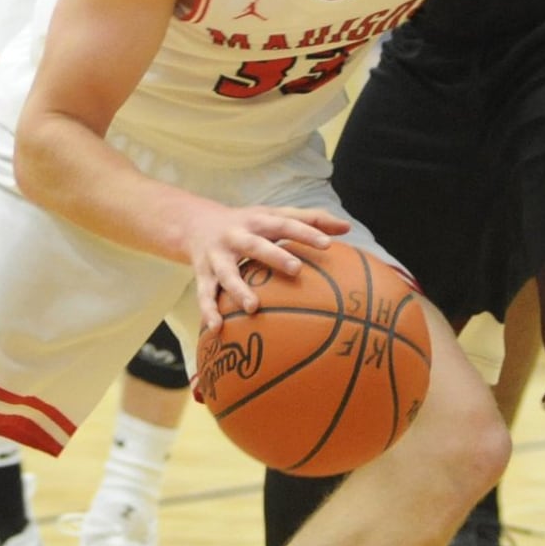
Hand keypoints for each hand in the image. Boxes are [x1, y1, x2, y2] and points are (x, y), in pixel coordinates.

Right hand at [186, 202, 349, 330]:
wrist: (196, 223)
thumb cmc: (250, 223)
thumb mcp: (275, 215)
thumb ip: (310, 219)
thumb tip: (348, 227)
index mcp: (259, 220)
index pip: (285, 224)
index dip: (306, 232)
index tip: (328, 244)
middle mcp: (237, 235)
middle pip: (256, 245)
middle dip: (275, 256)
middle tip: (296, 269)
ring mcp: (218, 256)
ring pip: (228, 273)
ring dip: (239, 289)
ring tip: (253, 307)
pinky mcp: (203, 274)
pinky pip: (204, 294)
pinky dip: (209, 311)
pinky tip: (217, 329)